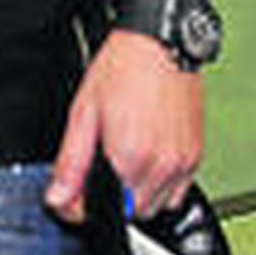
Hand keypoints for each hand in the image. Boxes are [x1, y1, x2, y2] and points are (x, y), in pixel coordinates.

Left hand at [45, 29, 202, 223]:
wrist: (161, 42)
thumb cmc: (124, 67)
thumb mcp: (84, 111)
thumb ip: (71, 162)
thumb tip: (59, 198)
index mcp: (130, 157)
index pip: (107, 212)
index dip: (86, 206)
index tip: (77, 191)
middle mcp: (162, 165)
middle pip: (133, 212)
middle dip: (114, 197)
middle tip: (102, 162)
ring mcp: (182, 162)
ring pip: (158, 205)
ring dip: (139, 192)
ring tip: (127, 155)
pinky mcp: (196, 155)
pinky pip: (180, 191)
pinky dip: (163, 183)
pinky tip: (149, 153)